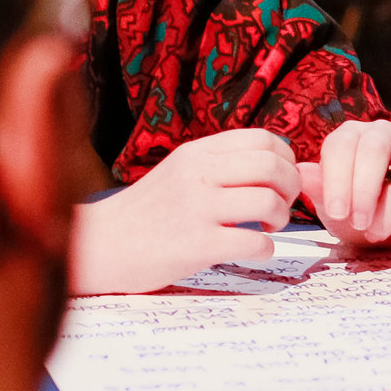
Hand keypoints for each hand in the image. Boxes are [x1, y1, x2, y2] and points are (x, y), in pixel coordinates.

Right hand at [70, 129, 300, 293]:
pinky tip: (253, 250)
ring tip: (267, 228)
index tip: (280, 180)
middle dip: (290, 188)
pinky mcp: (195, 245)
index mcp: (197, 152)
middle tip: (281, 206)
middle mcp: (197, 174)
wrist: (100, 245)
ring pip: (267, 201)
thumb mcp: (181, 171)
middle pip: (272, 167)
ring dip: (280, 218)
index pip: (263, 140)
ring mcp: (196, 209)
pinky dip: (265, 249)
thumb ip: (221, 165)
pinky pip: (253, 242)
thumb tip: (278, 166)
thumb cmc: (148, 212)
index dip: (286, 160)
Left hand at [299, 120, 390, 249]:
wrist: (382, 230)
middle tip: (360, 223)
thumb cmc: (352, 210)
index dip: (339, 179)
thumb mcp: (330, 204)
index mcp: (350, 136)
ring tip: (377, 234)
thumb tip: (301, 172)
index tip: (338, 212)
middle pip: (374, 149)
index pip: (341, 146)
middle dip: (366, 190)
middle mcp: (382, 134)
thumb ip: (317, 188)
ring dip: (390, 207)